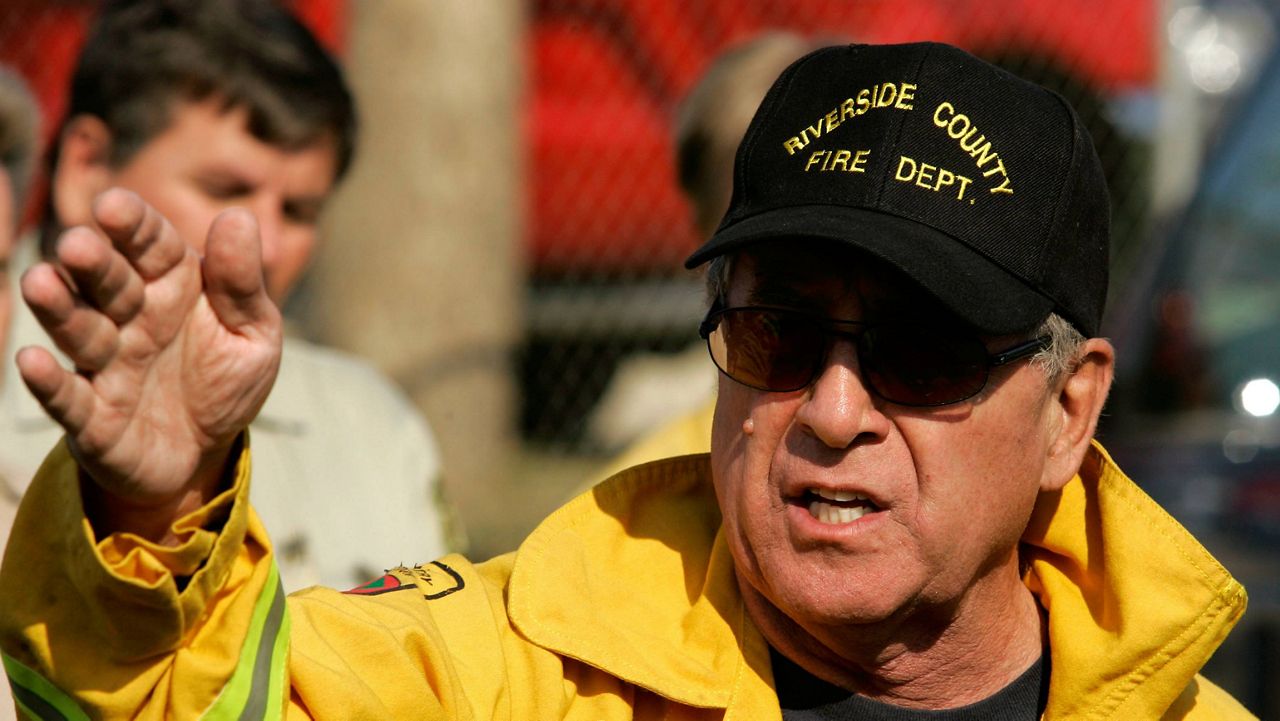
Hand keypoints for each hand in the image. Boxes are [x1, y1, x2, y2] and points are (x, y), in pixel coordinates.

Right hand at [15, 189, 281, 540]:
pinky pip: (67, 398)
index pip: (151, 245)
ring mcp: (105, 365)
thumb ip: (243, 284)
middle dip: (91, 263)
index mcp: (171, 285)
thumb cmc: (226, 380)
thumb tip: (240, 217)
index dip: (133, 225)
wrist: (206, 454)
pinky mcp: (91, 417)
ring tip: (40, 282)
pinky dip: (48, 382)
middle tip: (78, 245)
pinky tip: (31, 361)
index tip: (115, 205)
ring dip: (59, 309)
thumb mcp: (254, 334)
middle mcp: (130, 317)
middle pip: (108, 282)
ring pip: (77, 330)